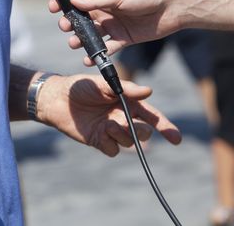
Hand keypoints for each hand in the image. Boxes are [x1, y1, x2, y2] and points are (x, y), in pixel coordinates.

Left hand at [36, 74, 180, 156]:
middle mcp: (122, 117)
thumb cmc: (80, 86)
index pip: (152, 116)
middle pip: (143, 132)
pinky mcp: (99, 141)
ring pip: (129, 143)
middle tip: (127, 123)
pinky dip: (110, 144)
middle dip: (140, 132)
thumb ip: (125, 88)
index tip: (176, 138)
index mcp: (127, 102)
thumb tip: (149, 91)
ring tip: (108, 125)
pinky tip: (101, 134)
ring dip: (123, 136)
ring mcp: (111, 130)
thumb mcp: (103, 83)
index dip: (165, 127)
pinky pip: (113, 150)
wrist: (57, 98)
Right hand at [49, 0, 181, 64]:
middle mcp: (107, 9)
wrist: (175, 7)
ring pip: (92, 34)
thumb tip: (73, 2)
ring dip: (81, 39)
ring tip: (74, 44)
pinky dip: (97, 54)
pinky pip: (107, 48)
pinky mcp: (124, 38)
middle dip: (71, 23)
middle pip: (82, 17)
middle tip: (65, 27)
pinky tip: (89, 59)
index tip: (53, 7)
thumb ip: (96, 1)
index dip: (64, 1)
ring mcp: (115, 24)